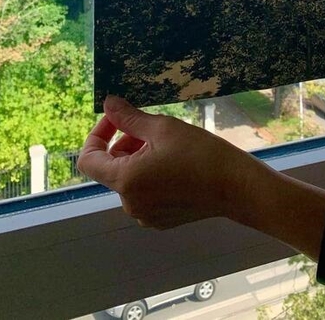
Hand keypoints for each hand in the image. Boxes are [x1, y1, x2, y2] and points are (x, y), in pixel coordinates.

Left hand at [77, 95, 269, 228]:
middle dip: (124, 143)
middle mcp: (130, 204)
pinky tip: (176, 163)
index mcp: (125, 181)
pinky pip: (144, 194)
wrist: (236, 186)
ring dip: (138, 158)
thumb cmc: (201, 153)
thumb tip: (108, 104)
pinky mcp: (161, 220)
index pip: (88, 160)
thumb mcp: (163, 128)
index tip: (117, 119)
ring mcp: (145, 215)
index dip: (97, 135)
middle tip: (152, 127)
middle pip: (111, 168)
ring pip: (129, 180)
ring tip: (167, 143)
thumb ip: (130, 117)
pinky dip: (151, 175)